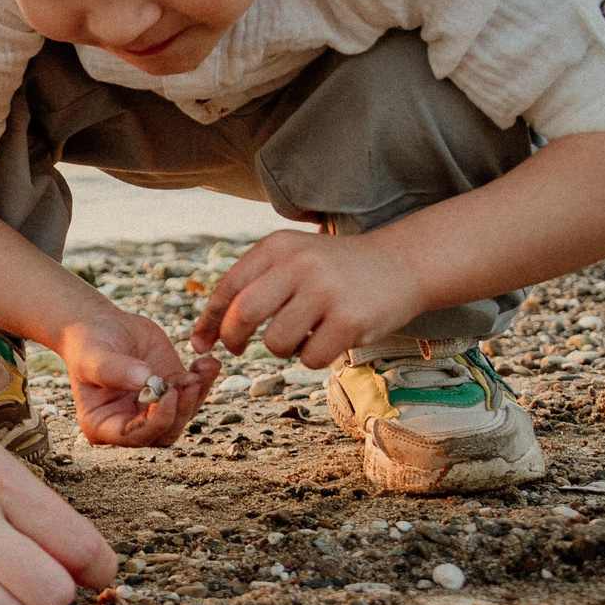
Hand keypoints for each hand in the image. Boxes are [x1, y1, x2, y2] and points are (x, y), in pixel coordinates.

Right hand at [58, 308, 217, 447]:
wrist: (102, 323)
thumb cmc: (87, 342)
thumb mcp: (92, 355)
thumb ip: (112, 369)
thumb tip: (144, 380)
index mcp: (102, 424)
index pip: (132, 436)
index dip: (155, 423)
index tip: (168, 396)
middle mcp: (129, 422)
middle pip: (163, 432)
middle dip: (180, 411)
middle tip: (188, 383)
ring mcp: (152, 408)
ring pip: (182, 416)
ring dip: (195, 396)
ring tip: (200, 369)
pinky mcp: (171, 390)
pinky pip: (193, 394)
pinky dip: (205, 380)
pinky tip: (208, 364)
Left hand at [190, 227, 424, 366]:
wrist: (403, 263)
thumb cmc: (336, 269)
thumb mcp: (293, 258)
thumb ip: (253, 285)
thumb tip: (205, 335)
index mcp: (279, 246)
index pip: (229, 287)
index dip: (209, 321)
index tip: (201, 343)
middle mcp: (300, 263)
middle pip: (244, 315)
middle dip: (233, 339)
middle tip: (238, 348)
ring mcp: (326, 292)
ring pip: (276, 342)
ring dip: (282, 348)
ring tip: (302, 333)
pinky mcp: (350, 320)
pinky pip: (309, 358)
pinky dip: (312, 357)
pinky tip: (329, 339)